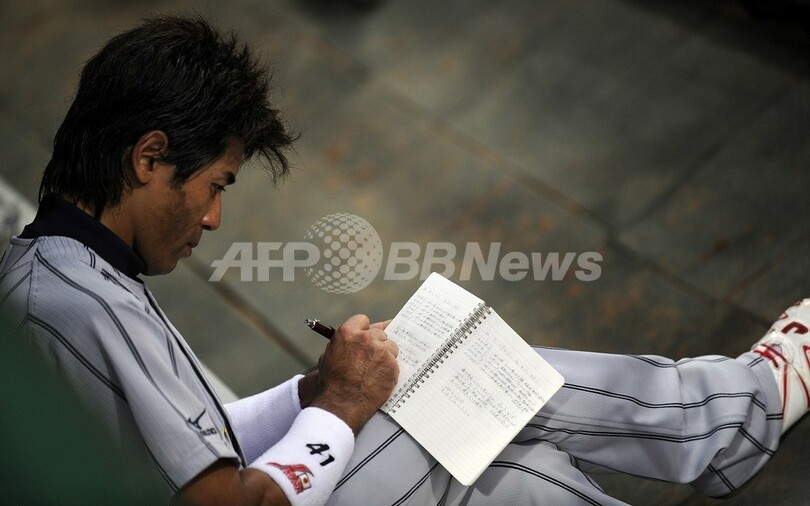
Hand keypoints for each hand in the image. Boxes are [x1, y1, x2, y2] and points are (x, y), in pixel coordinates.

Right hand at [309, 314, 398, 432]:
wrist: (342, 403)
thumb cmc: (332, 382)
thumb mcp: (329, 355)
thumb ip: (344, 342)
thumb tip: (357, 335)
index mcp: (347, 333)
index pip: (363, 320)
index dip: (364, 330)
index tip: (367, 336)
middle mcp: (365, 338)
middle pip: (380, 332)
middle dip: (377, 343)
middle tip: (371, 358)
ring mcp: (381, 351)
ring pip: (391, 346)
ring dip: (386, 356)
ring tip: (374, 371)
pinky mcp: (392, 364)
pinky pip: (395, 362)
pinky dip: (390, 370)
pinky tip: (379, 379)